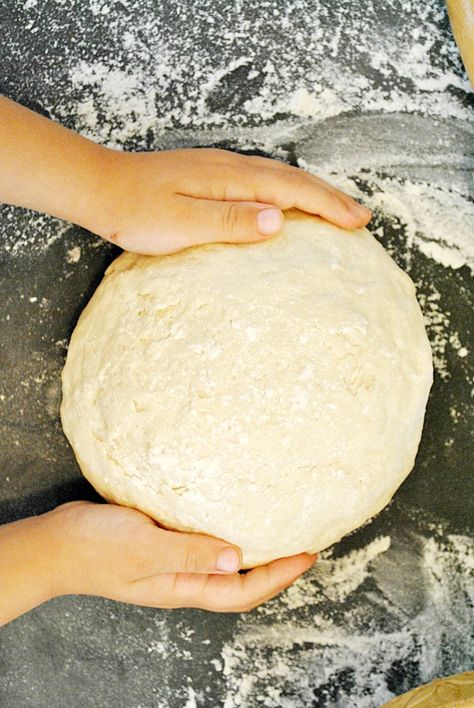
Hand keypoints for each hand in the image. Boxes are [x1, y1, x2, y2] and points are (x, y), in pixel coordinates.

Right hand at [45, 501, 316, 611]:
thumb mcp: (144, 548)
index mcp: (182, 588)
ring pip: (225, 562)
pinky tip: (231, 513)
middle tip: (304, 542)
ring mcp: (173, 562)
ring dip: (254, 550)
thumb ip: (188, 553)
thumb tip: (237, 558)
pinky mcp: (163, 542)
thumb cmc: (94, 549)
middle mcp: (183, 579)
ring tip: (279, 529)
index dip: (279, 576)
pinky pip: (204, 542)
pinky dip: (225, 532)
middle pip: (240, 582)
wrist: (55, 543)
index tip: (308, 554)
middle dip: (276, 567)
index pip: (242, 590)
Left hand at [96, 147, 370, 253]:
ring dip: (311, 194)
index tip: (356, 222)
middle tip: (360, 217)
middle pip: (292, 179)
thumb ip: (229, 221)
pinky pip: (261, 182)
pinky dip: (286, 193)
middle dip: (329, 197)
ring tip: (335, 210)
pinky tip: (286, 205)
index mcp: (229, 179)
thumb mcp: (180, 222)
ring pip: (278, 179)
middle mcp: (230, 168)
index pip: (290, 190)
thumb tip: (278, 220)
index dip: (326, 206)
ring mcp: (220, 170)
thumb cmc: (134, 211)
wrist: (100, 189)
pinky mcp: (210, 178)